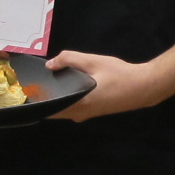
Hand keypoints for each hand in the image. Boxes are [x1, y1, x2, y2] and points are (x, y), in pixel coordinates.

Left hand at [46, 50, 161, 121]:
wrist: (144, 86)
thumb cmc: (119, 75)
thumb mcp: (93, 61)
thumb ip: (69, 59)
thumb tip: (50, 65)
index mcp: (78, 104)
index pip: (50, 109)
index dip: (38, 100)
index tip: (30, 89)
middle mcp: (81, 114)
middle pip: (55, 111)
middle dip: (46, 98)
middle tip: (39, 82)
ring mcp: (88, 115)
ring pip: (65, 110)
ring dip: (58, 99)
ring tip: (52, 81)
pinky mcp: (95, 111)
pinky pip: (74, 108)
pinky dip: (68, 99)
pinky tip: (70, 85)